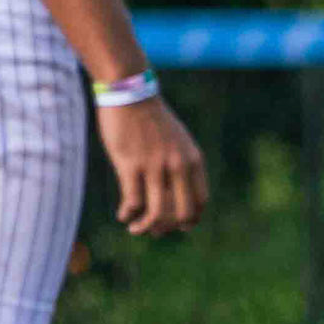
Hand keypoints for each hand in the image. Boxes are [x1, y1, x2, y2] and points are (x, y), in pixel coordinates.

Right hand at [96, 96, 208, 235]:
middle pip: (182, 213)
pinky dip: (128, 214)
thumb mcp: (177, 141)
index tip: (178, 226)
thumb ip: (182, 165)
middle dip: (168, 228)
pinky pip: (133, 202)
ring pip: (156, 213)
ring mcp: (155, 166)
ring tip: (135, 229)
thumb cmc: (151, 119)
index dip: (190, 220)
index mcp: (193, 160)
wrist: (130, 92)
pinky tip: (123, 215)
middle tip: (155, 231)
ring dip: (145, 228)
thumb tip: (176, 195)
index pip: (200, 202)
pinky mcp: (131, 165)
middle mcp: (178, 166)